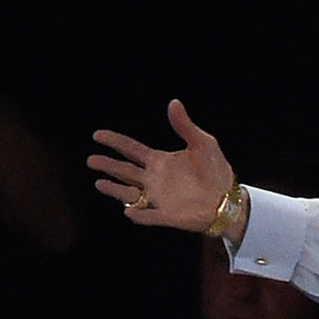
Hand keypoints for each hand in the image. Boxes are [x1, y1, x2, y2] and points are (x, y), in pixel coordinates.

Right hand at [90, 100, 234, 233]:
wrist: (227, 198)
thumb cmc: (215, 170)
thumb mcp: (203, 142)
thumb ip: (185, 125)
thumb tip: (173, 103)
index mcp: (160, 161)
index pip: (131, 150)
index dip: (114, 142)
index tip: (97, 136)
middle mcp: (154, 179)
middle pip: (124, 171)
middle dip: (107, 165)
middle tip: (91, 160)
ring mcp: (158, 198)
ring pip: (129, 194)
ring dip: (115, 189)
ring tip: (99, 183)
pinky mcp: (166, 215)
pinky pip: (148, 216)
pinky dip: (138, 214)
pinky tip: (128, 211)